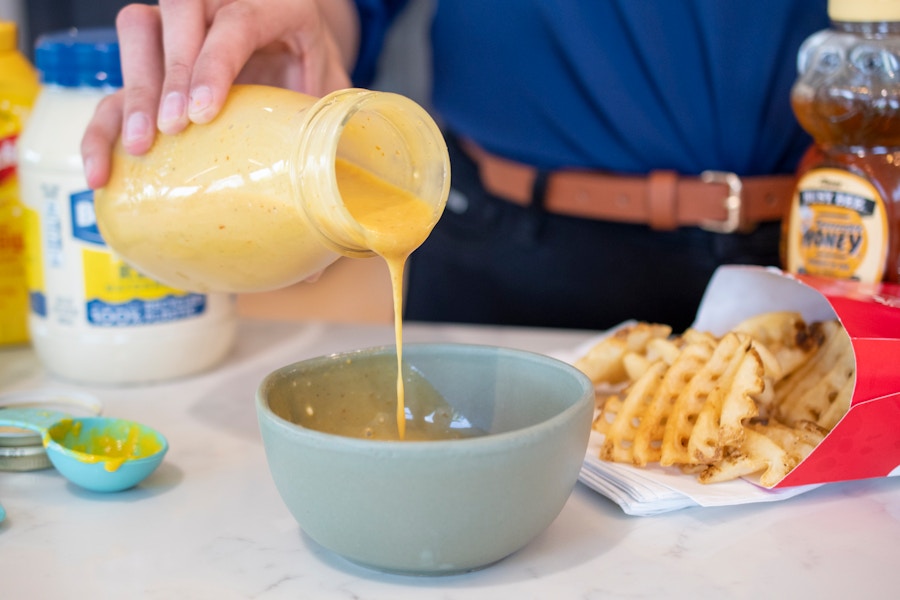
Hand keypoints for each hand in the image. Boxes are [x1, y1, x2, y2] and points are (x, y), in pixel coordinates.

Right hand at [81, 0, 357, 188]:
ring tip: (139, 150)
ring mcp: (181, 26)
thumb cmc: (313, 69)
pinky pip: (120, 76)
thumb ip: (334, 118)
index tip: (200, 113)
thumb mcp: (332, 86)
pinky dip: (106, 121)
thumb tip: (340, 183)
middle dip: (167, 75)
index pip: (235, 22)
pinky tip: (103, 166)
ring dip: (134, 93)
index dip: (213, 65)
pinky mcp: (155, 60)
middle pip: (174, 14)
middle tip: (168, 132)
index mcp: (273, 5)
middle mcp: (219, 3)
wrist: (293, 46)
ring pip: (138, 32)